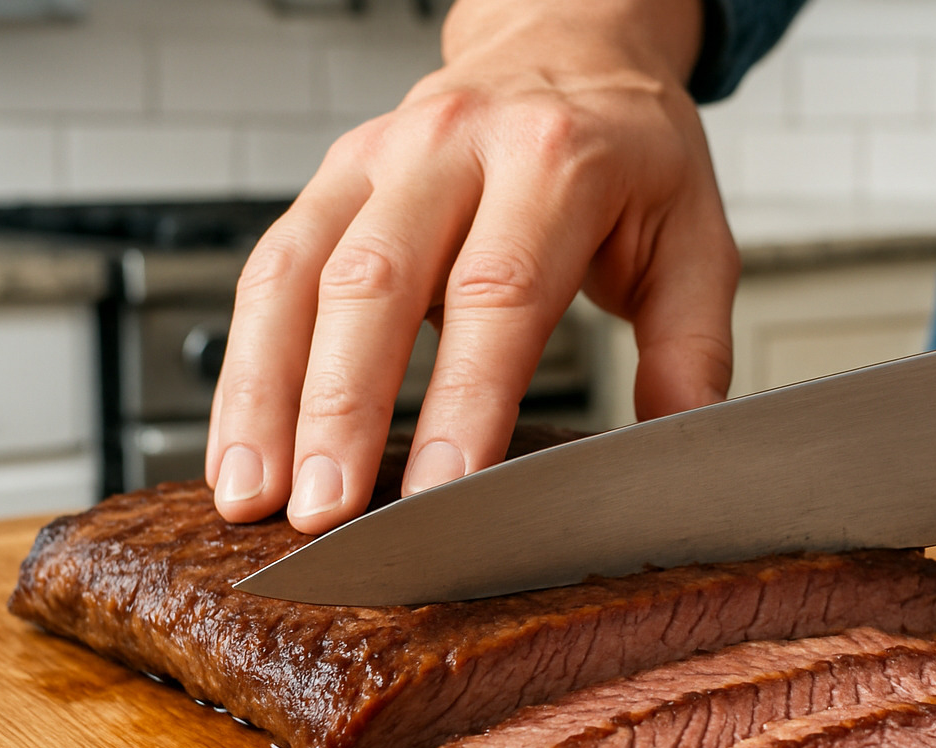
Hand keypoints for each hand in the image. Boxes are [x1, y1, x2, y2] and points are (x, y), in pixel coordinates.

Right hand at [205, 0, 736, 531]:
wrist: (570, 47)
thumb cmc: (632, 157)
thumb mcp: (695, 241)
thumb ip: (689, 349)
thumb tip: (679, 449)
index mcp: (555, 160)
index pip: (499, 290)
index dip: (464, 398)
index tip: (441, 491)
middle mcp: (453, 145)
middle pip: (376, 281)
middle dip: (342, 408)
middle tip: (327, 512)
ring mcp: (378, 155)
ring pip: (298, 273)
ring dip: (267, 392)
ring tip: (253, 494)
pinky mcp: (332, 178)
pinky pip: (269, 268)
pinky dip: (248, 361)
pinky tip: (240, 440)